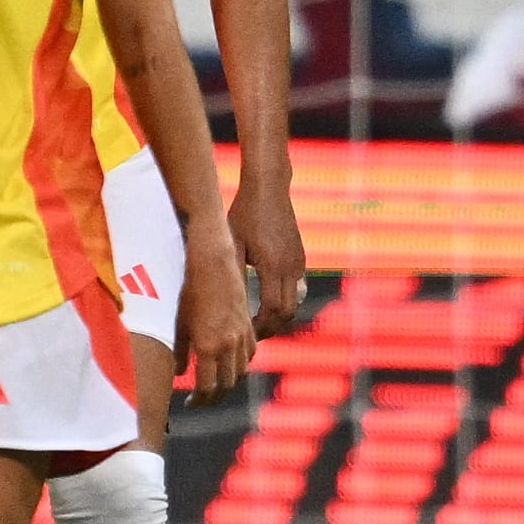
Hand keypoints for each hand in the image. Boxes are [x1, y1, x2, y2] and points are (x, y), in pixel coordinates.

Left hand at [174, 220, 256, 401]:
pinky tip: (231, 364)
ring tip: (215, 385)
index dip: (199, 401)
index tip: (189, 404)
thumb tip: (177, 373)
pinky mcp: (249, 324)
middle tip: (202, 401)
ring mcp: (242, 335)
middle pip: (226, 384)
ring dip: (228, 383)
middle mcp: (228, 344)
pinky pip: (250, 354)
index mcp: (207, 346)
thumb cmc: (189, 289)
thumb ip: (176, 350)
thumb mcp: (178, 321)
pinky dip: (241, 365)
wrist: (213, 262)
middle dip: (214, 397)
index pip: (206, 387)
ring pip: (240, 371)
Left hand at [230, 182, 308, 338]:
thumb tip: (224, 303)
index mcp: (273, 266)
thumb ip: (232, 272)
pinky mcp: (300, 256)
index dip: (260, 327)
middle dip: (271, 327)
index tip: (245, 334)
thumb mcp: (232, 243)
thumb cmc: (245, 213)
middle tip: (252, 336)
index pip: (273, 310)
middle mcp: (290, 267)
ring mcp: (298, 262)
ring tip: (258, 322)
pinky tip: (265, 301)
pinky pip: (296, 288)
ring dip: (278, 316)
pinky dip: (283, 300)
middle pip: (288, 312)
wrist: (269, 188)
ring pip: (295, 302)